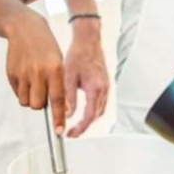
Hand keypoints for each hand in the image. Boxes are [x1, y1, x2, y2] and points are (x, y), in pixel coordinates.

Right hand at [4, 11, 67, 133]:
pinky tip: (25, 75)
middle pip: (37, 105)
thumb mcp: (58, 60)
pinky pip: (17, 94)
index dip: (58, 117)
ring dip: (30, 98)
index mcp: (54, 69)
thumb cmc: (46, 46)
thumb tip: (59, 108)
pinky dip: (22, 90)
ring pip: (26, 102)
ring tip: (34, 81)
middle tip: (42, 91)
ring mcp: (22, 73)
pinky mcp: (11, 74)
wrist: (23, 27)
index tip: (59, 131)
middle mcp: (38, 72)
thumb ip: (58, 83)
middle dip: (40, 104)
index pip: (57, 99)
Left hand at [63, 20, 109, 137]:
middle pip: (96, 116)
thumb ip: (68, 97)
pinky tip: (84, 110)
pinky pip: (101, 102)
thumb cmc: (79, 54)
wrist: (88, 40)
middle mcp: (104, 89)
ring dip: (89, 119)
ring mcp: (106, 86)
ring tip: (77, 124)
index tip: (71, 133)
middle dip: (84, 126)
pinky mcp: (105, 83)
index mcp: (95, 89)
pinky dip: (93, 110)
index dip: (80, 128)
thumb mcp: (69, 76)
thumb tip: (67, 114)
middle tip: (72, 131)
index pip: (89, 116)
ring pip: (100, 110)